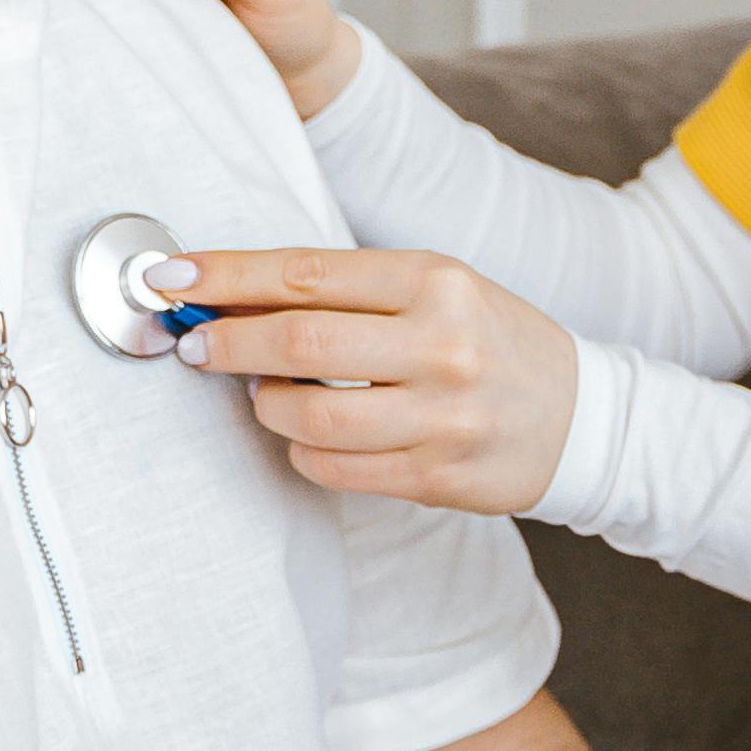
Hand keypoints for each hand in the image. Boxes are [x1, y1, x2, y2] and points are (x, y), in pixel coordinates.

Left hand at [168, 245, 579, 516]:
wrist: (579, 417)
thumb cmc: (490, 340)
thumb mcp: (437, 289)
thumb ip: (348, 290)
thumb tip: (231, 295)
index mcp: (436, 280)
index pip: (306, 273)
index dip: (226, 276)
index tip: (170, 280)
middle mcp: (442, 344)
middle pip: (298, 343)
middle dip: (226, 343)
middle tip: (194, 344)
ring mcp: (442, 416)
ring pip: (309, 416)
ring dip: (264, 406)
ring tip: (261, 396)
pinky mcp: (436, 476)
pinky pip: (334, 468)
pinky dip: (301, 450)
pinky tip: (306, 435)